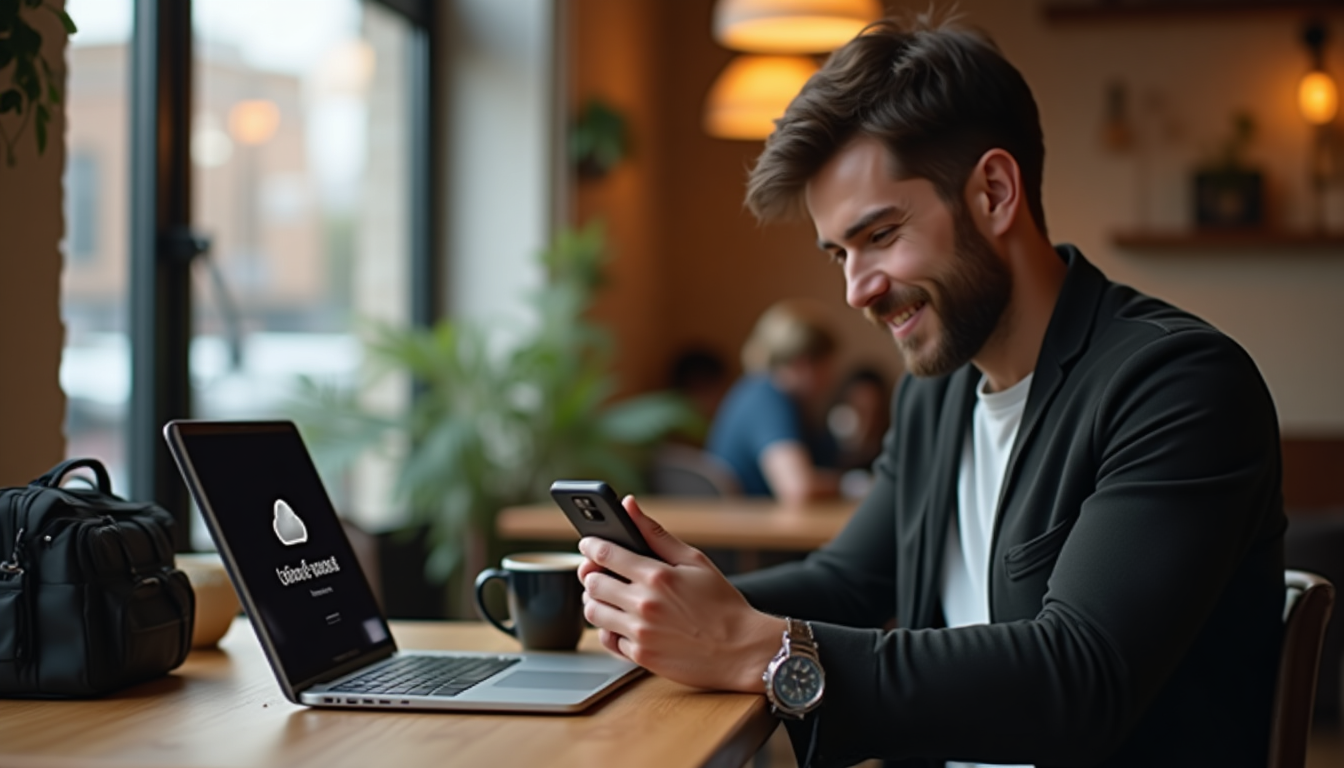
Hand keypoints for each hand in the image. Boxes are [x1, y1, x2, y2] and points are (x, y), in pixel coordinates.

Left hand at [577, 495, 784, 692]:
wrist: (742, 650)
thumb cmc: (722, 604)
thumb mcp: (695, 560)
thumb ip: (657, 533)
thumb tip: (629, 505)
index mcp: (657, 576)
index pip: (606, 554)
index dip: (590, 545)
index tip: (588, 543)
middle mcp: (645, 604)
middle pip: (593, 583)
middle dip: (590, 573)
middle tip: (598, 571)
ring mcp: (641, 633)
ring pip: (593, 612)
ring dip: (594, 600)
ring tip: (607, 595)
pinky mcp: (641, 656)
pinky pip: (607, 640)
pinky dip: (607, 629)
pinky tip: (619, 621)